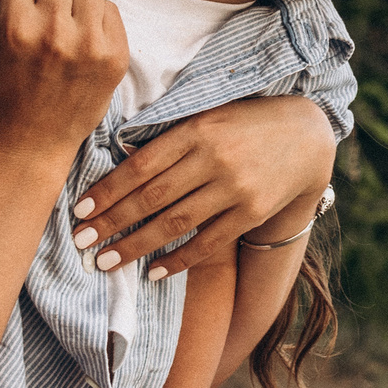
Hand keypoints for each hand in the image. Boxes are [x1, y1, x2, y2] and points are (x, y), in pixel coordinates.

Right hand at [0, 0, 125, 157]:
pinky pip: (111, 9)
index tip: (11, 3)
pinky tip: (78, 36)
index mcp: (14, 26)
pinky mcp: (115, 57)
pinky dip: (94, 16)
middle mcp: (55, 32)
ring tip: (60, 17)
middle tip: (37, 7)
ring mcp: (91, 44)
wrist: (24, 148)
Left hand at [70, 97, 336, 280]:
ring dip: (136, 245)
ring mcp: (235, 188)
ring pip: (175, 223)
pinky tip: (153, 272)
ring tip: (105, 262)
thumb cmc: (244, 122)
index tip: (80, 209)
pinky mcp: (252, 212)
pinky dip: (178, 260)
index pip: (141, 165)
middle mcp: (214, 159)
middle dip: (112, 222)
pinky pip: (208, 243)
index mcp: (197, 129)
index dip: (108, 190)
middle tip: (81, 241)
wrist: (307, 136)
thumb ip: (170, 136)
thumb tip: (116, 160)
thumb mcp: (207, 114)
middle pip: (152, 197)